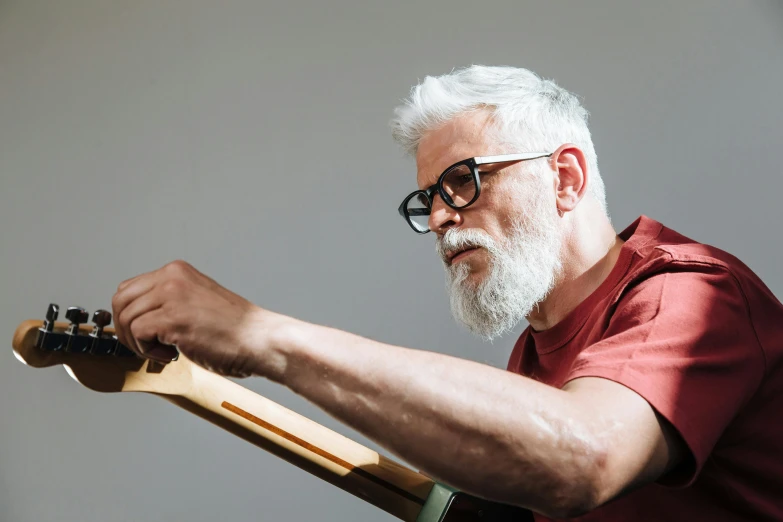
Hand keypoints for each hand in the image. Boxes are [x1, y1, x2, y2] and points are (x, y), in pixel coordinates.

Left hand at [111, 260, 280, 377]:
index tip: (143, 335)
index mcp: (177, 271)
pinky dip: (147, 351)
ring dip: (138, 343)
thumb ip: (168, 303)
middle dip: (125, 329)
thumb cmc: (234, 330)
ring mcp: (172, 295)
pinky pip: (138, 333)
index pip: (130, 288)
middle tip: (145, 346)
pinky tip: (170, 354)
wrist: (260, 339)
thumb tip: (137, 321)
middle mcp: (172, 277)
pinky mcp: (173, 318)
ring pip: (127, 319)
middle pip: (120, 301)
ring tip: (164, 351)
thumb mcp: (196, 302)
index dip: (129, 315)